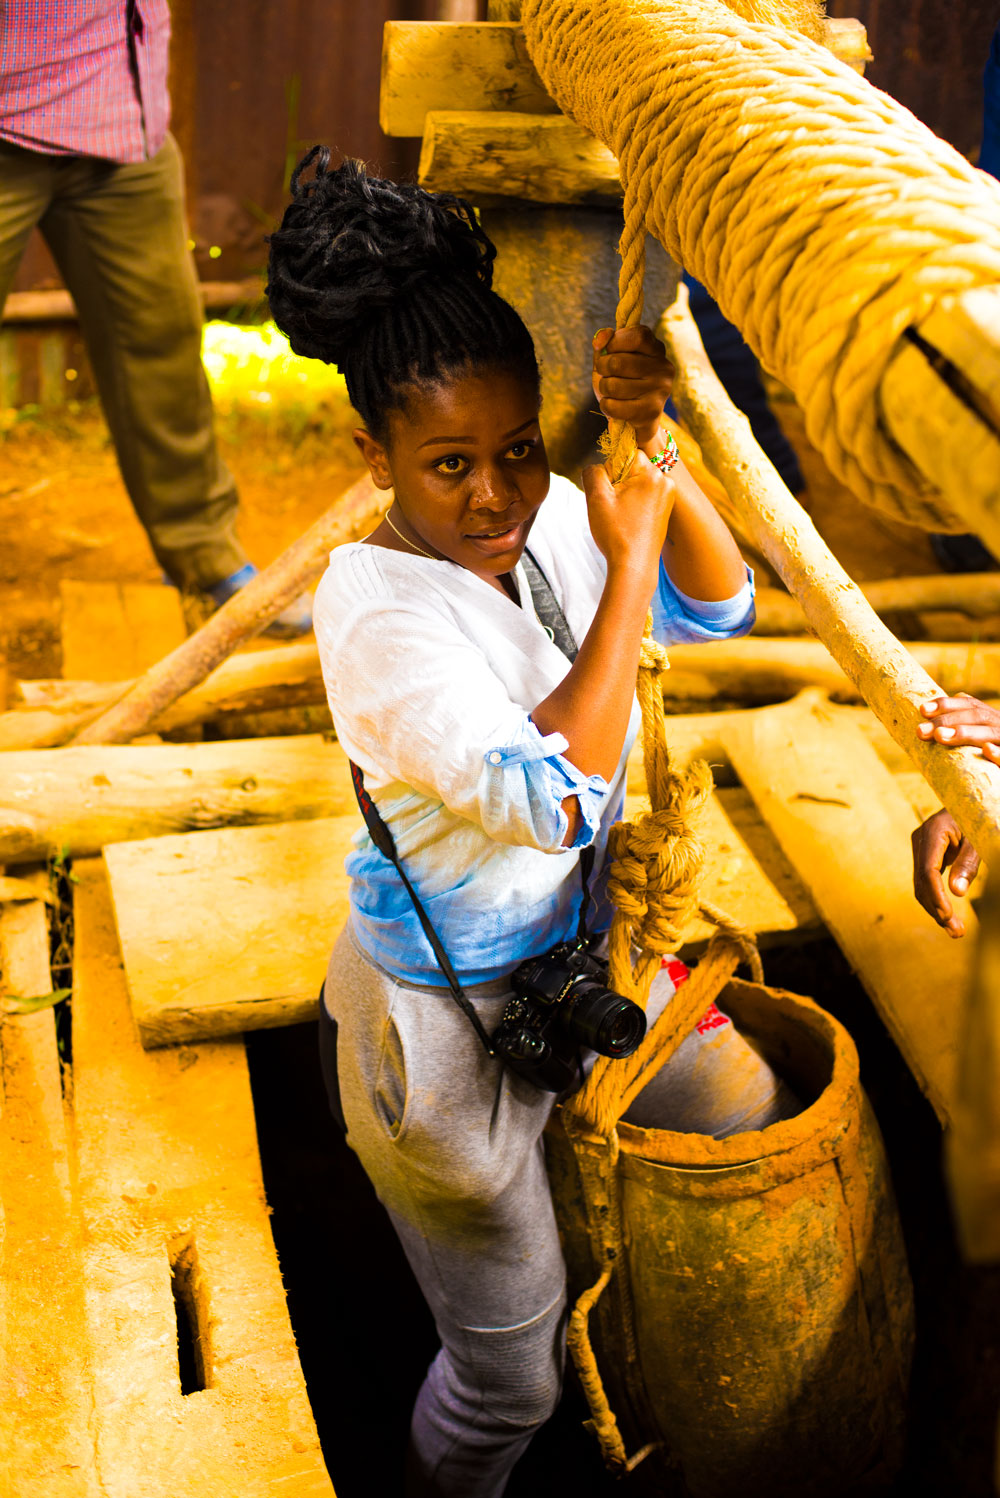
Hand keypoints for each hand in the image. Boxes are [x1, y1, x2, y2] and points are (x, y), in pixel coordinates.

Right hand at [581, 451, 674, 578]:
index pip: (625, 453)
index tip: (610, 492)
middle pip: (631, 467)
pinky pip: (643, 495)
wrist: (634, 566)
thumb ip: (594, 471)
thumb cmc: (617, 533)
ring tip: (622, 516)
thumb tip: (599, 467)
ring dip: (623, 494)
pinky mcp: (665, 508)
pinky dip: (632, 504)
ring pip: (636, 482)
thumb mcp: (597, 497)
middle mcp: (665, 480)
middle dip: (617, 482)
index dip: (611, 470)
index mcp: (652, 473)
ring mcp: (668, 495)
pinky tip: (629, 521)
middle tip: (614, 507)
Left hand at [592, 325, 673, 450]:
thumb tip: (599, 339)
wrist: (637, 421)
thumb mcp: (612, 359)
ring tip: (611, 392)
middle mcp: (663, 367)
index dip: (615, 342)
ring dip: (604, 389)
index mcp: (656, 349)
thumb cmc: (623, 383)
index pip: (637, 336)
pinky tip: (614, 406)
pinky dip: (606, 406)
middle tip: (605, 375)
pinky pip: (613, 406)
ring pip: (613, 386)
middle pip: (617, 362)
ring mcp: (660, 390)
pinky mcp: (651, 412)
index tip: (608, 350)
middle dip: (602, 369)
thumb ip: (606, 344)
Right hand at [911, 808, 979, 937]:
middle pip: (921, 881)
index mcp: (933, 831)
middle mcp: (921, 839)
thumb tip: (957, 892)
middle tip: (957, 932)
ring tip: (955, 930)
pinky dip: (935, 899)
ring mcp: (920, 847)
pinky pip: (925, 881)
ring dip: (935, 908)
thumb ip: (969, 863)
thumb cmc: (980, 818)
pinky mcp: (925, 854)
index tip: (948, 916)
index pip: (927, 870)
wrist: (974, 802)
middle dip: (936, 909)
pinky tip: (947, 916)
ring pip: (921, 885)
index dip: (936, 896)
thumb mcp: (980, 840)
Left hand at [916, 693, 999, 764]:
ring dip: (966, 733)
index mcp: (993, 720)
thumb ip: (961, 731)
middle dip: (947, 721)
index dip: (948, 704)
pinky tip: (987, 750)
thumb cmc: (985, 768)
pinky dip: (999, 754)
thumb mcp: (974, 744)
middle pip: (978, 716)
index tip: (922, 709)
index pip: (971, 705)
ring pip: (992, 733)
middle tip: (920, 730)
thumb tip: (927, 721)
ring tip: (941, 736)